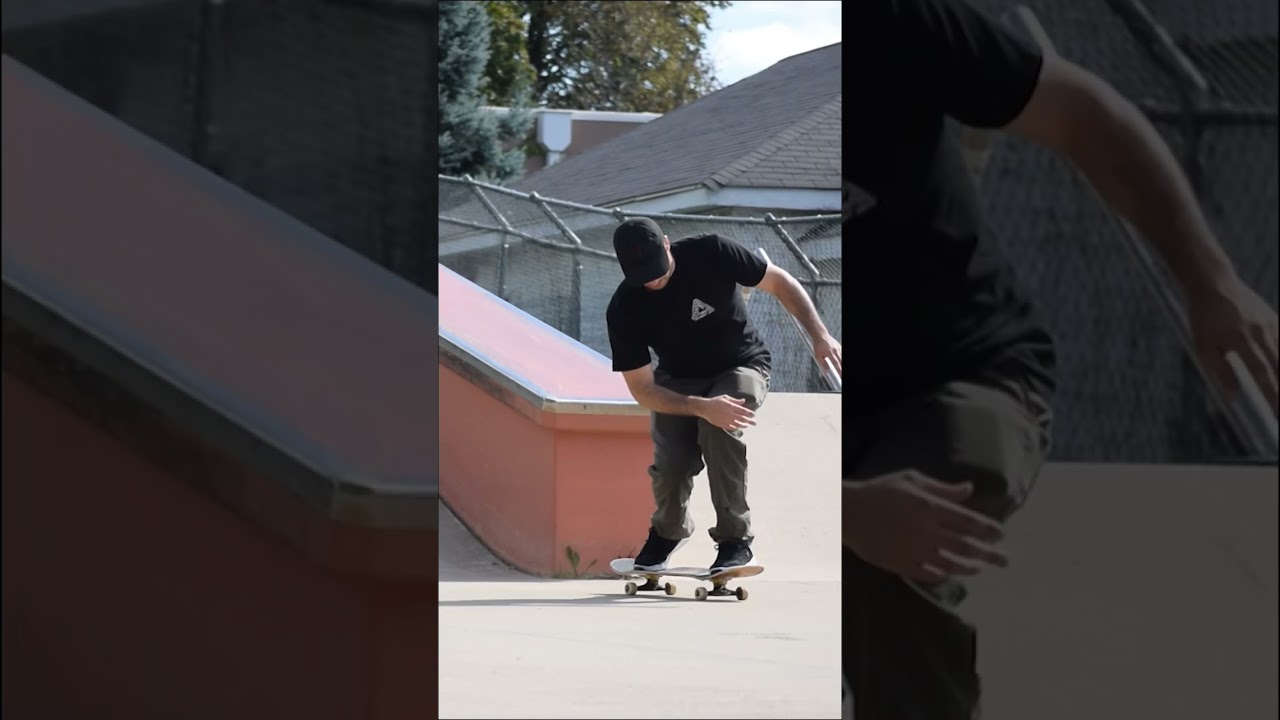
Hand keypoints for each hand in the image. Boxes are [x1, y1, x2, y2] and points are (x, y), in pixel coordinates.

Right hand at [696, 395, 756, 430]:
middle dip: (750, 421)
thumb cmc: (715, 401)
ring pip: (738, 424)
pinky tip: (738, 427)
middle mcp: (730, 414)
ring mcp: (726, 420)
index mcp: (731, 406)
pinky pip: (731, 427)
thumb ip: (735, 400)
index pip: (744, 411)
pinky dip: (736, 428)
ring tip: (747, 425)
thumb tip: (743, 401)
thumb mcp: (726, 398)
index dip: (750, 413)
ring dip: (744, 425)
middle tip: (755, 423)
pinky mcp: (722, 424)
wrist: (705, 408)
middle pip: (742, 419)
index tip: (754, 415)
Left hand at [811, 333, 842, 378]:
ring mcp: (838, 348)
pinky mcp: (839, 346)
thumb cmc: (818, 345)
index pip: (836, 363)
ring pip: (842, 357)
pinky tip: (841, 361)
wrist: (820, 335)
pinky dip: (842, 358)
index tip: (840, 375)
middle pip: (841, 361)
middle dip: (842, 368)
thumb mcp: (817, 355)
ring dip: (842, 363)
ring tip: (841, 369)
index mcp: (830, 353)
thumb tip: (827, 371)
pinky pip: (842, 353)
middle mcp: (835, 351)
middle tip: (841, 375)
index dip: (839, 370)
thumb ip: (823, 363)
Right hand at [843, 472, 1008, 582]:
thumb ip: (942, 488)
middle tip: (1005, 561)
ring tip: (980, 569)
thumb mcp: (912, 480)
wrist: (848, 513)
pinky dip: (943, 576)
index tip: (1001, 535)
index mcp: (931, 508)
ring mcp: (915, 551)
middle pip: (966, 546)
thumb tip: (969, 489)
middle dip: (989, 554)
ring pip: (951, 564)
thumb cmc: (880, 490)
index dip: (988, 529)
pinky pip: (929, 575)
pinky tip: (950, 575)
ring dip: (969, 567)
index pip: (968, 522)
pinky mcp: (902, 565)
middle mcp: (927, 532)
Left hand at [1187, 276, 1278, 415]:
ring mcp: (1271, 324)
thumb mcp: (1203, 345)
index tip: (1277, 413)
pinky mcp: (1274, 318)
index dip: (1273, 394)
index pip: (1262, 373)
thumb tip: (1233, 396)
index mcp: (1242, 341)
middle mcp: (1261, 333)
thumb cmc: (1204, 317)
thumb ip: (1220, 371)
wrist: (1214, 283)